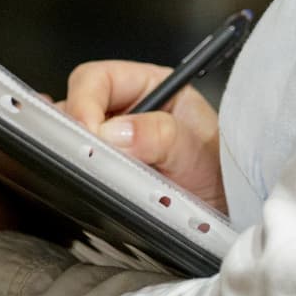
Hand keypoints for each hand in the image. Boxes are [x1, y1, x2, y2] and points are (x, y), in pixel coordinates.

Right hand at [63, 60, 227, 213]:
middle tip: (86, 161)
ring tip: (101, 179)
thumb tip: (113, 133)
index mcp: (148, 88)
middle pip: (74, 108)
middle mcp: (123, 112)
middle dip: (76, 134)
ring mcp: (109, 144)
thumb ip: (160, 135)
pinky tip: (88, 186)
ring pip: (69, 140)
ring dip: (77, 158)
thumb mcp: (195, 151)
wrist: (225, 216)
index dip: (84, 103)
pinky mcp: (100, 172)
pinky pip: (74, 168)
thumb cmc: (219, 176)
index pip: (97, 80)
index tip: (88, 135)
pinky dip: (74, 176)